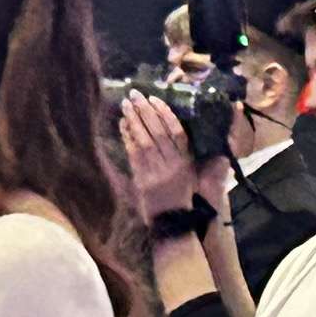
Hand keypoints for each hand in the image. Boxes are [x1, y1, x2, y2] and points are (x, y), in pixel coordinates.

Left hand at [117, 94, 197, 220]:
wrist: (172, 221)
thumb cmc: (182, 194)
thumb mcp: (192, 173)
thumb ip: (187, 151)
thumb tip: (177, 125)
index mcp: (186, 161)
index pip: (177, 132)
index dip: (166, 113)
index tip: (155, 99)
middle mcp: (172, 165)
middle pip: (158, 132)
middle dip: (145, 111)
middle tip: (135, 95)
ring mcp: (156, 172)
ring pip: (144, 141)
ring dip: (134, 121)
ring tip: (126, 105)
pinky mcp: (142, 180)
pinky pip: (133, 154)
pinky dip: (128, 137)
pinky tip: (123, 124)